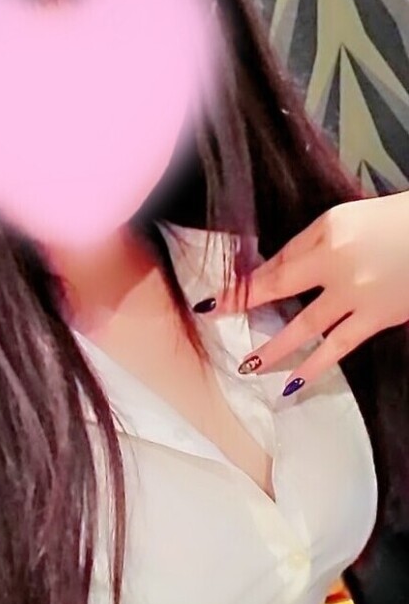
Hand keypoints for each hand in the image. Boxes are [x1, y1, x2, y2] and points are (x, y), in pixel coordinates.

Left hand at [210, 191, 408, 394]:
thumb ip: (308, 242)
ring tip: (248, 366)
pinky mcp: (377, 318)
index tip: (217, 296)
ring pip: (305, 326)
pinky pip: (338, 347)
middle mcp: (336, 264)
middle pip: (280, 287)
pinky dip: (313, 367)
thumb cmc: (393, 221)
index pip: (277, 261)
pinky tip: (291, 385)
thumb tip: (272, 270)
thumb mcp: (346, 219)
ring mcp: (356, 295)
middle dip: (243, 304)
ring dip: (274, 348)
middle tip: (213, 318)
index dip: (246, 280)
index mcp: (328, 233)